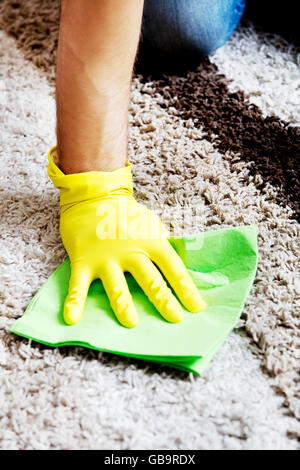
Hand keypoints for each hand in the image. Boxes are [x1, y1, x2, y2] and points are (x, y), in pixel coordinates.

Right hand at [48, 146, 205, 327]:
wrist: (94, 196)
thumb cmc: (128, 216)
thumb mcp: (152, 226)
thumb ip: (162, 247)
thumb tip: (178, 273)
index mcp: (151, 241)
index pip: (173, 267)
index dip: (186, 289)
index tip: (197, 308)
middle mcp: (130, 250)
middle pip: (150, 279)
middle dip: (163, 300)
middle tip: (175, 319)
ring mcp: (105, 257)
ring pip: (116, 284)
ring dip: (123, 305)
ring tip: (131, 323)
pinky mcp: (83, 261)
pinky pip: (78, 284)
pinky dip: (74, 301)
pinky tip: (72, 318)